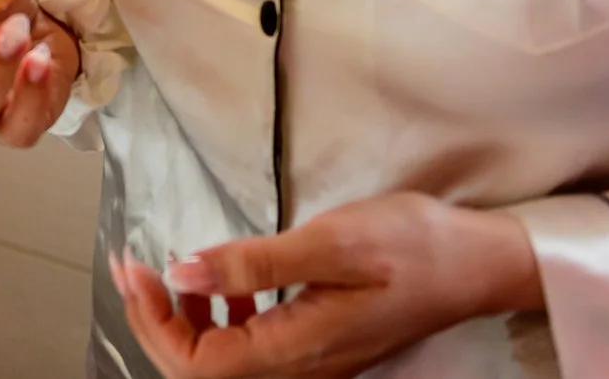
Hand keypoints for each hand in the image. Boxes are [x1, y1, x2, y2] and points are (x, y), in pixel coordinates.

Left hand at [111, 192, 543, 378]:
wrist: (477, 261)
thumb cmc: (414, 245)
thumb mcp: (330, 242)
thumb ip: (252, 263)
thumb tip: (182, 272)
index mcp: (299, 350)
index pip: (198, 366)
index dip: (153, 322)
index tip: (135, 269)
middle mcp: (301, 368)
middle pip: (200, 372)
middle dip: (154, 323)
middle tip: (130, 267)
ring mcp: (310, 362)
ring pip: (222, 364)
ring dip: (180, 324)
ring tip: (161, 273)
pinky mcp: (316, 346)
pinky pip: (249, 350)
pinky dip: (217, 321)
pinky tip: (215, 287)